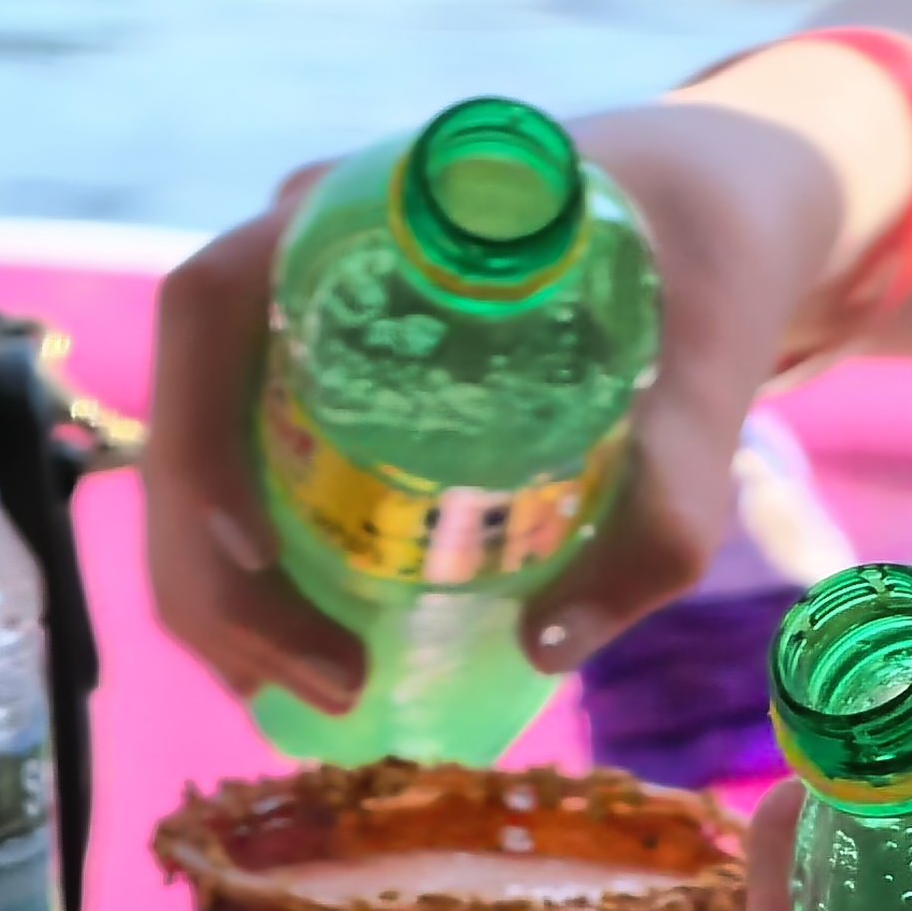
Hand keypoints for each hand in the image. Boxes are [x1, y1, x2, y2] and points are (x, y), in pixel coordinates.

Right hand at [142, 100, 847, 713]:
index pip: (211, 305)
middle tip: (323, 683)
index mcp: (366, 212)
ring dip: (227, 596)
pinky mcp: (337, 396)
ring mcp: (313, 333)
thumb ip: (667, 499)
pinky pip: (261, 484)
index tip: (254, 548)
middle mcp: (309, 266)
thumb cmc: (703, 266)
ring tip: (310, 698)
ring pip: (214, 465)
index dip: (197, 428)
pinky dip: (265, 584)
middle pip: (195, 413)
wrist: (716, 223)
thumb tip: (546, 646)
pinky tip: (309, 666)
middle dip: (217, 571)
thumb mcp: (709, 371)